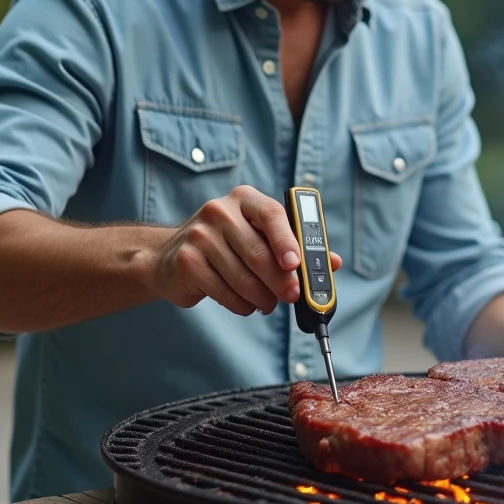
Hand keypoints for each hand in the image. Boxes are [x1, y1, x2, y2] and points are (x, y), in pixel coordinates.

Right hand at [153, 185, 342, 316]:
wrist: (169, 257)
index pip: (271, 213)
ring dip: (263, 298)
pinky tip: (246, 303)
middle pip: (259, 253)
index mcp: (244, 199)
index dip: (287, 240)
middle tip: (292, 296)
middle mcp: (219, 211)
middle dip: (281, 281)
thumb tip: (333, 262)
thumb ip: (296, 247)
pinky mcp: (187, 262)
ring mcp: (199, 236)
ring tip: (267, 303)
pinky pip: (225, 293)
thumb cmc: (227, 245)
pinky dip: (242, 305)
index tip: (297, 264)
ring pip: (244, 278)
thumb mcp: (259, 236)